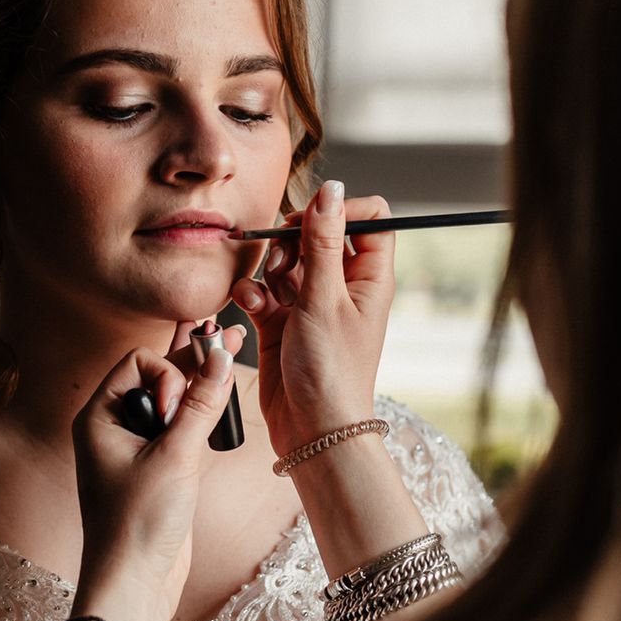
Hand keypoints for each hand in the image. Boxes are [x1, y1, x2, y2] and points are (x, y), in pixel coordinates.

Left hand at [70, 327, 240, 620]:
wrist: (134, 583)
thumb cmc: (138, 523)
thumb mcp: (175, 457)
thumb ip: (200, 404)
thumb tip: (221, 357)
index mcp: (99, 417)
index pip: (139, 362)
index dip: (167, 375)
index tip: (176, 412)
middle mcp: (112, 427)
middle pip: (158, 377)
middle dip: (193, 365)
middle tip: (234, 339)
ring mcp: (134, 449)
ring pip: (172, 403)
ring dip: (199, 388)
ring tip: (232, 364)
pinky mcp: (155, 469)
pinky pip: (177, 429)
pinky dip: (198, 416)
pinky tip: (220, 400)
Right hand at [231, 179, 393, 457]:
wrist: (313, 431)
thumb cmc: (332, 373)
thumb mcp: (325, 299)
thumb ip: (323, 242)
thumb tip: (332, 190)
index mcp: (370, 278)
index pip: (369, 219)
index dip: (340, 211)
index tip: (312, 220)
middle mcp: (342, 287)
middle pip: (318, 236)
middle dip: (293, 241)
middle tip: (283, 261)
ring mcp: (311, 305)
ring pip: (287, 263)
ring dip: (270, 269)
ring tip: (268, 290)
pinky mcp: (282, 324)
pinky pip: (265, 292)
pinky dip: (254, 294)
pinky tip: (251, 306)